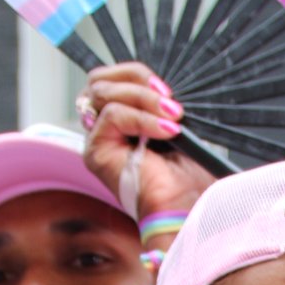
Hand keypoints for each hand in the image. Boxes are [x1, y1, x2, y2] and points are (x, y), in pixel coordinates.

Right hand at [80, 61, 216, 224]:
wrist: (188, 209)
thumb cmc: (189, 178)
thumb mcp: (177, 128)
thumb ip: (160, 103)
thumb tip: (160, 84)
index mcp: (120, 123)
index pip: (111, 79)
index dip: (138, 75)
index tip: (169, 91)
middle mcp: (102, 130)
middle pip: (99, 80)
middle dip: (137, 79)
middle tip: (169, 100)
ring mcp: (96, 141)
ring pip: (102, 92)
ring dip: (143, 98)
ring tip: (173, 117)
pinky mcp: (96, 152)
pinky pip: (112, 115)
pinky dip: (142, 118)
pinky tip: (167, 132)